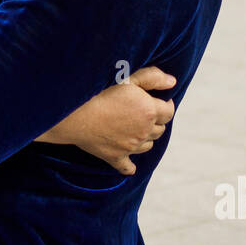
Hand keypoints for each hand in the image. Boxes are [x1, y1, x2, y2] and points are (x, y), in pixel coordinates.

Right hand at [37, 66, 176, 174]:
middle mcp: (143, 131)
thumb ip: (152, 77)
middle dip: (156, 121)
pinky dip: (129, 166)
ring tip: (134, 129)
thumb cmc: (99, 90)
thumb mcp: (127, 77)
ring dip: (145, 138)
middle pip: (160, 130)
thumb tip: (172, 81)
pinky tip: (129, 164)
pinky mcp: (115, 157)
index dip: (166, 104)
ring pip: (148, 146)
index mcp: (149, 111)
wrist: (74, 113)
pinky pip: (127, 167)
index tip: (158, 100)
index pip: (169, 111)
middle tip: (143, 112)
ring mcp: (130, 147)